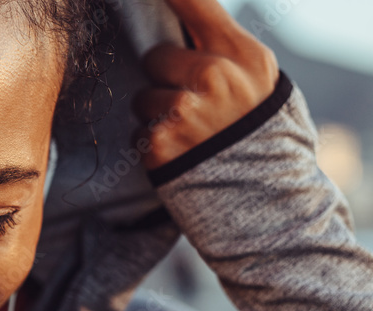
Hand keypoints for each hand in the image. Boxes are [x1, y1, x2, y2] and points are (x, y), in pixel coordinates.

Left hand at [132, 0, 280, 169]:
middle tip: (190, 102)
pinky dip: (152, 145)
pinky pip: (138, 132)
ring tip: (188, 133)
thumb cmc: (259, 133)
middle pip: (155, 57)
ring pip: (142, 98)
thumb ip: (225, 49)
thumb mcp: (260, 81)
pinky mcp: (159, 145)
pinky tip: (180, 154)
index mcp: (243, 55)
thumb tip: (184, 14)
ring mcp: (183, 112)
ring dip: (155, 116)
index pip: (195, 5)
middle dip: (164, 78)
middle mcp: (213, 78)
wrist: (265, 198)